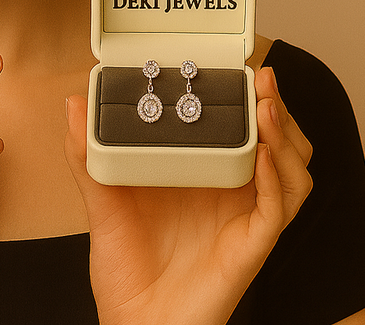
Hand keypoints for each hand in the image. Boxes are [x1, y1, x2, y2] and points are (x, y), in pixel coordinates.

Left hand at [64, 66, 311, 324]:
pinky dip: (276, 178)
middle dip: (275, 107)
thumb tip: (74, 104)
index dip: (245, 96)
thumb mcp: (101, 197)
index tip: (235, 64)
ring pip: (290, 172)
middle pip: (276, 143)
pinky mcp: (249, 246)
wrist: (132, 319)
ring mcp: (243, 218)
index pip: (238, 127)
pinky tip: (263, 155)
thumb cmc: (125, 264)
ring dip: (285, 137)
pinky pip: (276, 209)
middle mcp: (230, 192)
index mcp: (202, 174)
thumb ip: (87, 152)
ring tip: (266, 107)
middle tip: (260, 77)